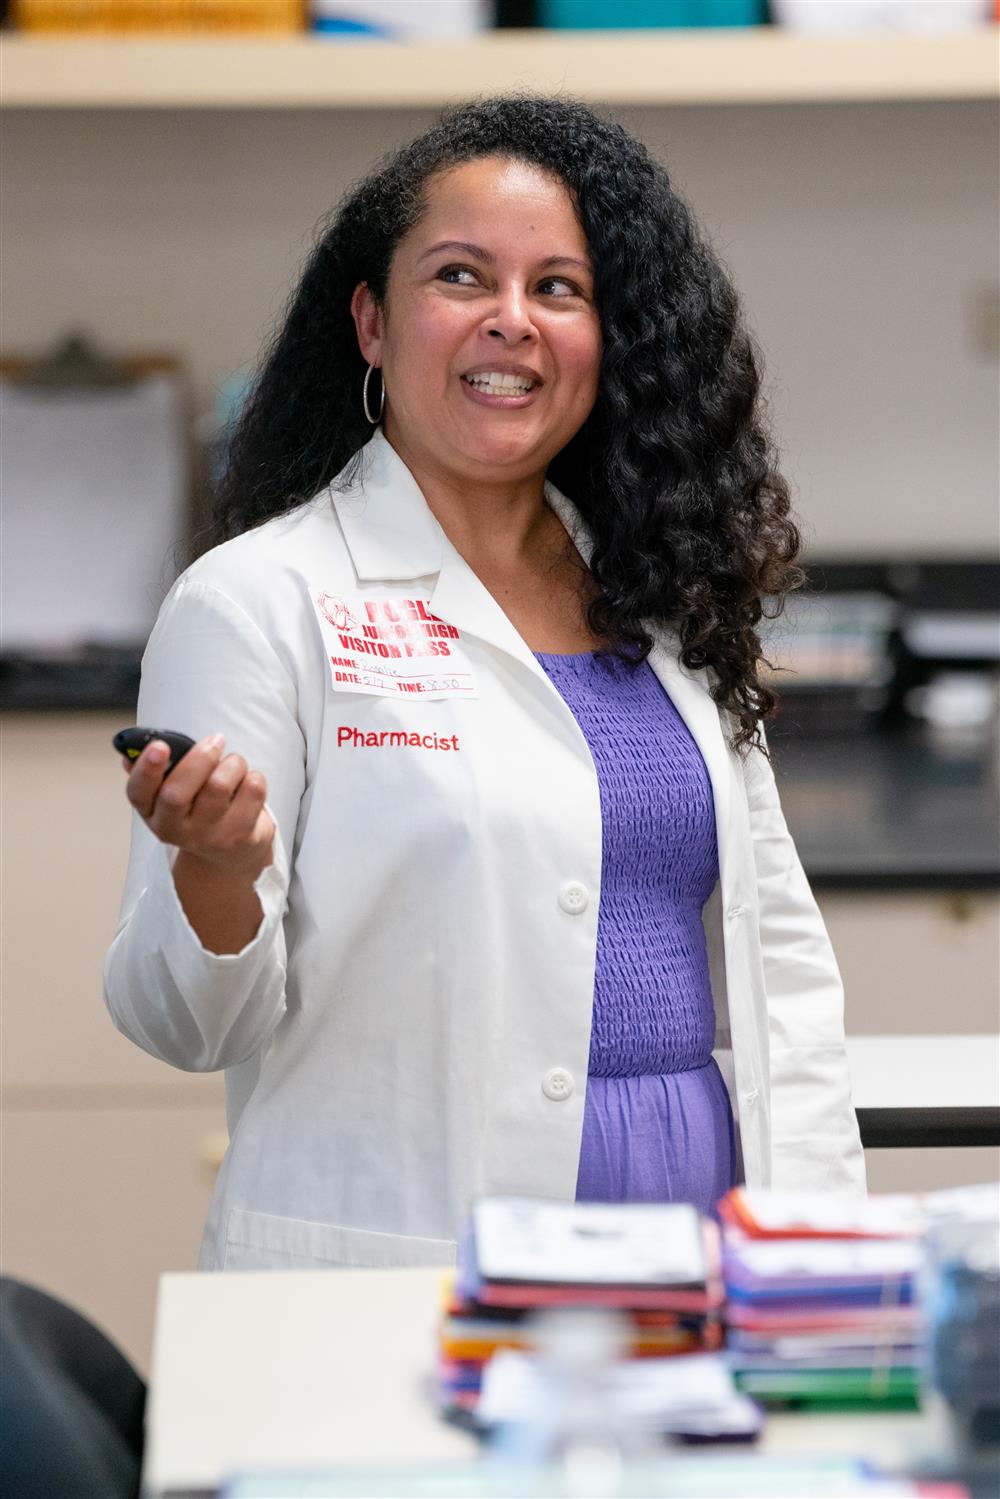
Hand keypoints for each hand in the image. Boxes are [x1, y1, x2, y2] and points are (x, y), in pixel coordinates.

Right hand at [123, 734, 274, 884]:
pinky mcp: (241, 836)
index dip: (146, 769)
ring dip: (232, 763)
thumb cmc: (198, 809)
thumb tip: (130, 753)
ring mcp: (209, 836)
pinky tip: (247, 784)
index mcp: (152, 812)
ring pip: (218, 786)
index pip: (138, 793)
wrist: (231, 851)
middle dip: (198, 758)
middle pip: (177, 793)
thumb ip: (155, 772)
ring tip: (234, 764)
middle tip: (215, 741)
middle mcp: (176, 829)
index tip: (159, 746)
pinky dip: (254, 777)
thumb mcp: (170, 795)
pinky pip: (252, 790)